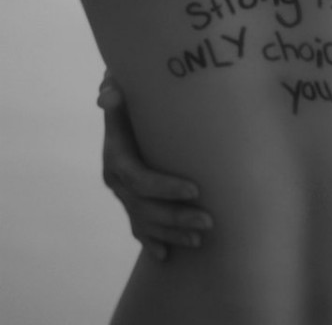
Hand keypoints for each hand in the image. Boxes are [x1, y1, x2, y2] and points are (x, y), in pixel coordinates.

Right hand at [98, 71, 211, 261]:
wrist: (121, 105)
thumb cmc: (130, 95)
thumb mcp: (122, 89)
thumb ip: (116, 90)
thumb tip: (108, 95)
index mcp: (116, 156)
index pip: (140, 180)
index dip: (165, 188)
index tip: (196, 189)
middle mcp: (116, 180)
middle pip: (146, 208)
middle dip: (177, 217)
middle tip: (210, 220)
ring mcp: (123, 195)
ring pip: (145, 223)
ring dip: (172, 232)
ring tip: (201, 238)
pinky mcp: (130, 202)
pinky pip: (138, 229)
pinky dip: (151, 242)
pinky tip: (166, 256)